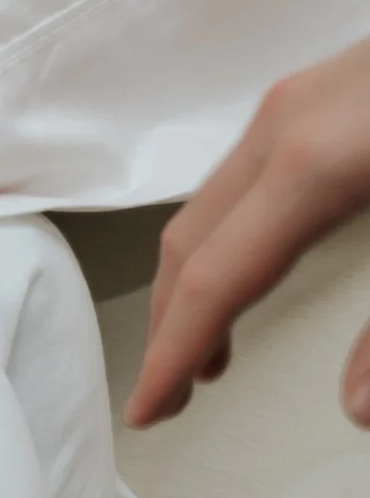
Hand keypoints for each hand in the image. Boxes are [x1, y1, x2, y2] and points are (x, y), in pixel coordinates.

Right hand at [129, 34, 369, 428]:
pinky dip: (232, 232)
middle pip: (192, 238)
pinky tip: (260, 258)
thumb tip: (357, 409)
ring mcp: (307, 93)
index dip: (173, 356)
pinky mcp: (337, 83)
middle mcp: (290, 121)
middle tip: (170, 396)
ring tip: (208, 348)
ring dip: (198, 279)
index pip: (215, 280)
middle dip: (171, 324)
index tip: (149, 413)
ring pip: (214, 201)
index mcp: (316, 164)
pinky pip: (248, 170)